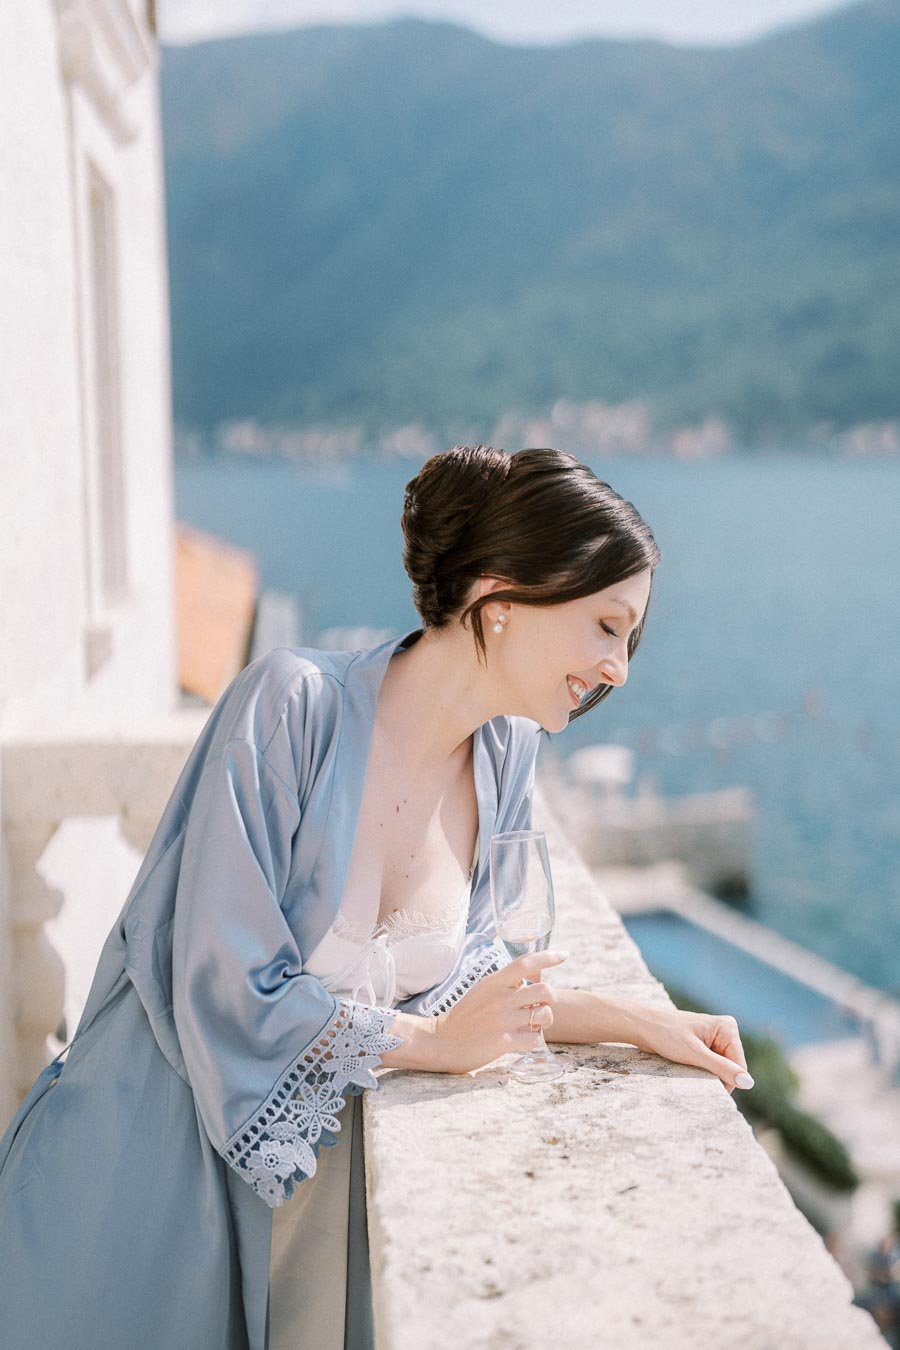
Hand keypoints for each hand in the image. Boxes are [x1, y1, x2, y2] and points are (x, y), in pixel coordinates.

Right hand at [434, 950, 568, 1073]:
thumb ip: (505, 984)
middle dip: (551, 998)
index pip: (526, 962)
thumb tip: (532, 976)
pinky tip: (524, 1040)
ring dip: (545, 1020)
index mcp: (494, 982)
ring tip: (533, 1024)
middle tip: (542, 1005)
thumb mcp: (482, 991)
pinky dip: (534, 1039)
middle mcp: (501, 998)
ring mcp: (503, 1020)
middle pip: (545, 990)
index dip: (548, 957)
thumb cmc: (465, 1016)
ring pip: (545, 1015)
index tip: (564, 955)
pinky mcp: (504, 1042)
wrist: (442, 1041)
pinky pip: (536, 1038)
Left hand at [636, 1005, 752, 1094]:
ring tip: (689, 1065)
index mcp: (727, 1027)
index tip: (706, 1083)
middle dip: (716, 1075)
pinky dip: (702, 1070)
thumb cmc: (666, 1035)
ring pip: (721, 1068)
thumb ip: (722, 1068)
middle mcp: (724, 1031)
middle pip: (731, 1067)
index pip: (739, 1065)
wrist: (642, 1026)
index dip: (727, 1079)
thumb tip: (749, 1083)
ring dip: (707, 1074)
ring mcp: (714, 1038)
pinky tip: (688, 1064)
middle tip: (694, 1071)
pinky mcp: (704, 1045)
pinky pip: (711, 1065)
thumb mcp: (695, 1055)